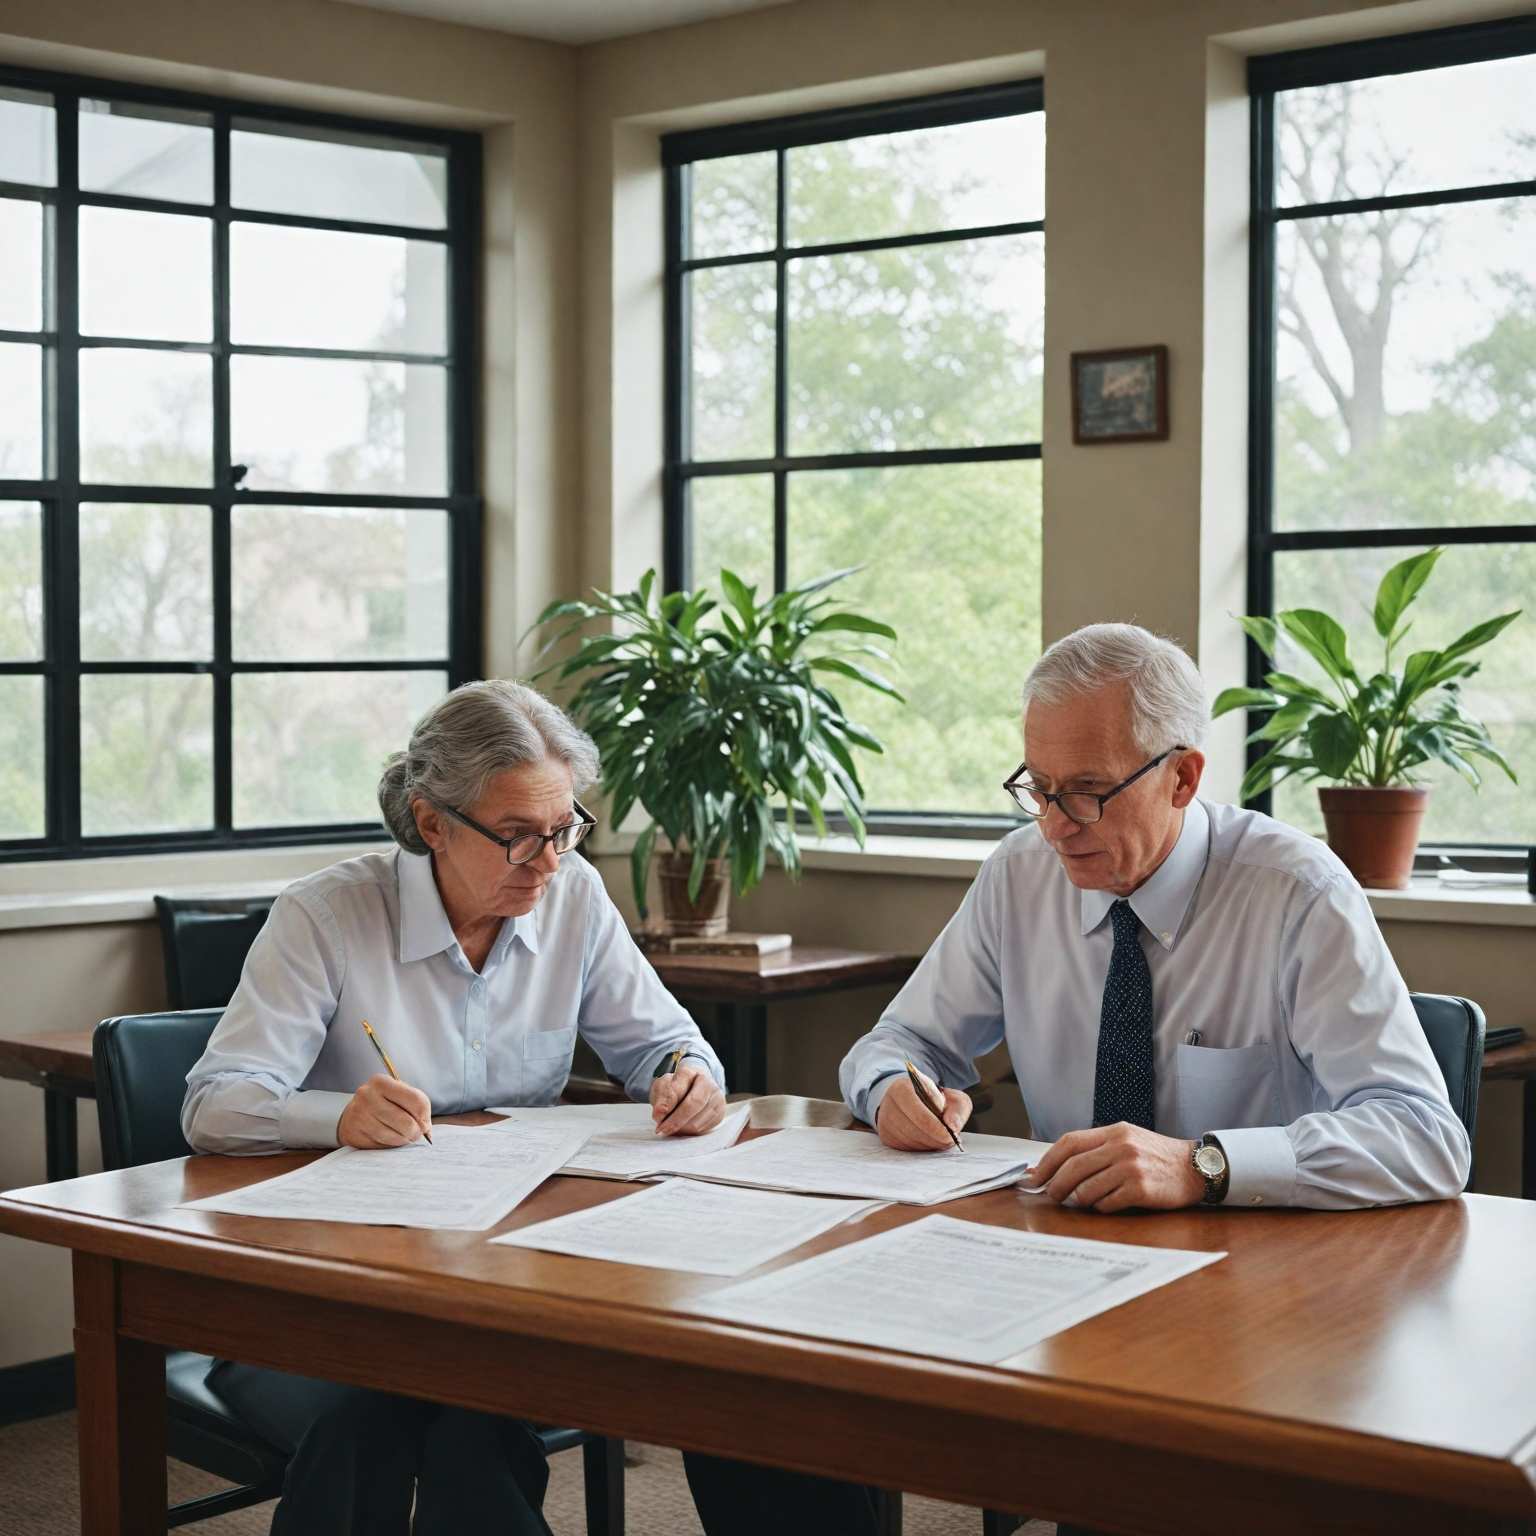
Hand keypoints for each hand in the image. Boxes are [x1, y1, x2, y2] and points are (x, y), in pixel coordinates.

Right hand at [337, 1073, 433, 1148]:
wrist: (353, 1115)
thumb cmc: (383, 1103)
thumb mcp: (399, 1094)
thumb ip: (417, 1105)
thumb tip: (426, 1128)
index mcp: (381, 1082)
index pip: (416, 1100)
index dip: (425, 1115)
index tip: (424, 1122)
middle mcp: (367, 1096)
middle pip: (406, 1122)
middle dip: (416, 1131)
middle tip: (416, 1133)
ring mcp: (358, 1116)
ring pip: (394, 1136)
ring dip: (404, 1140)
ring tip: (403, 1136)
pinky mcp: (353, 1134)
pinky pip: (382, 1146)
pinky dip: (390, 1145)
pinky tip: (388, 1139)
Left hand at [649, 1061, 725, 1135]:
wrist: (695, 1085)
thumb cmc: (676, 1086)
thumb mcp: (663, 1086)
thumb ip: (660, 1097)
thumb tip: (660, 1113)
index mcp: (691, 1072)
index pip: (678, 1089)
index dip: (667, 1105)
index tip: (657, 1117)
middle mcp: (708, 1083)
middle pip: (693, 1104)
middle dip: (675, 1121)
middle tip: (662, 1129)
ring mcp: (717, 1098)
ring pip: (698, 1121)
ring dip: (681, 1129)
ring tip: (671, 1127)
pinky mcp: (720, 1113)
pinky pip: (703, 1130)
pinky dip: (689, 1132)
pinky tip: (682, 1127)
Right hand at [874, 1071, 971, 1150]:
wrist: (918, 1104)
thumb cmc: (936, 1102)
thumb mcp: (952, 1098)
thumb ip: (958, 1109)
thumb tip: (953, 1125)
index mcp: (902, 1087)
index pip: (915, 1108)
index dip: (932, 1124)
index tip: (948, 1134)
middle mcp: (889, 1103)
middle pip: (911, 1127)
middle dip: (933, 1137)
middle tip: (948, 1140)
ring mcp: (885, 1121)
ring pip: (908, 1140)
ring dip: (927, 1144)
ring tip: (940, 1139)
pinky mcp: (886, 1136)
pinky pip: (904, 1148)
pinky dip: (919, 1148)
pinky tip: (928, 1141)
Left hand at [1025, 1124, 1203, 1211]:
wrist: (1194, 1168)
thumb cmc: (1155, 1156)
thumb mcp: (1127, 1140)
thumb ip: (1096, 1149)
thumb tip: (1056, 1166)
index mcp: (1114, 1132)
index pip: (1070, 1143)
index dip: (1048, 1161)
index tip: (1036, 1176)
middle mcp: (1121, 1146)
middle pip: (1073, 1167)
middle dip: (1056, 1184)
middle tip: (1051, 1195)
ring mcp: (1131, 1168)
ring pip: (1087, 1188)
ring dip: (1078, 1199)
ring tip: (1080, 1201)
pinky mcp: (1141, 1189)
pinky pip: (1107, 1203)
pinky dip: (1101, 1207)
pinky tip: (1106, 1204)